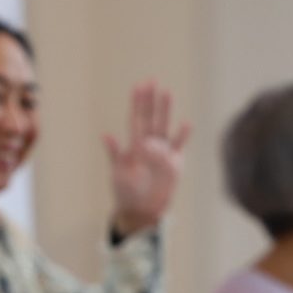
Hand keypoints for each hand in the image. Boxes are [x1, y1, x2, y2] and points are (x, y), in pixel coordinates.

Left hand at [104, 81, 190, 236]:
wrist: (141, 211)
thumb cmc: (126, 192)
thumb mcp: (117, 173)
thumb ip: (115, 153)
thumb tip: (106, 135)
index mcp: (134, 146)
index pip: (136, 119)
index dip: (137, 103)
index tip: (139, 86)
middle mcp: (149, 145)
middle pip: (151, 118)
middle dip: (151, 100)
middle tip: (152, 81)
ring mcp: (162, 152)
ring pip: (164, 127)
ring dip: (166, 111)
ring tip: (167, 92)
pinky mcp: (174, 163)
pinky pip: (179, 146)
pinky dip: (182, 135)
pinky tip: (186, 122)